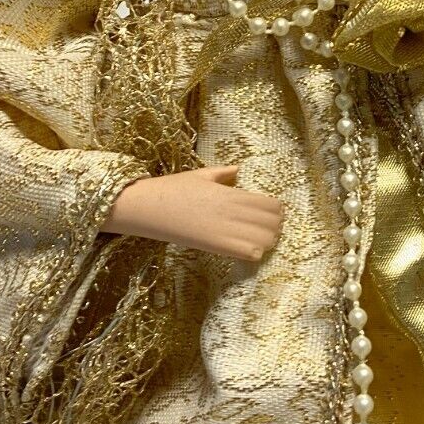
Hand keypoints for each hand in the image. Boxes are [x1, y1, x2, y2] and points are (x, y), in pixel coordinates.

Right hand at [100, 162, 284, 263]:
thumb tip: (238, 169)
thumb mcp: (199, 175)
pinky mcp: (217, 247)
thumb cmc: (171, 189)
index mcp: (232, 193)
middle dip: (273, 226)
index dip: (275, 210)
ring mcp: (226, 230)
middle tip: (262, 227)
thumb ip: (223, 173)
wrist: (148, 208)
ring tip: (254, 239)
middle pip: (274, 224)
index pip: (272, 205)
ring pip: (267, 241)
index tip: (267, 212)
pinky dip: (252, 253)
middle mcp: (234, 211)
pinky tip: (243, 249)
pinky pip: (250, 254)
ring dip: (266, 241)